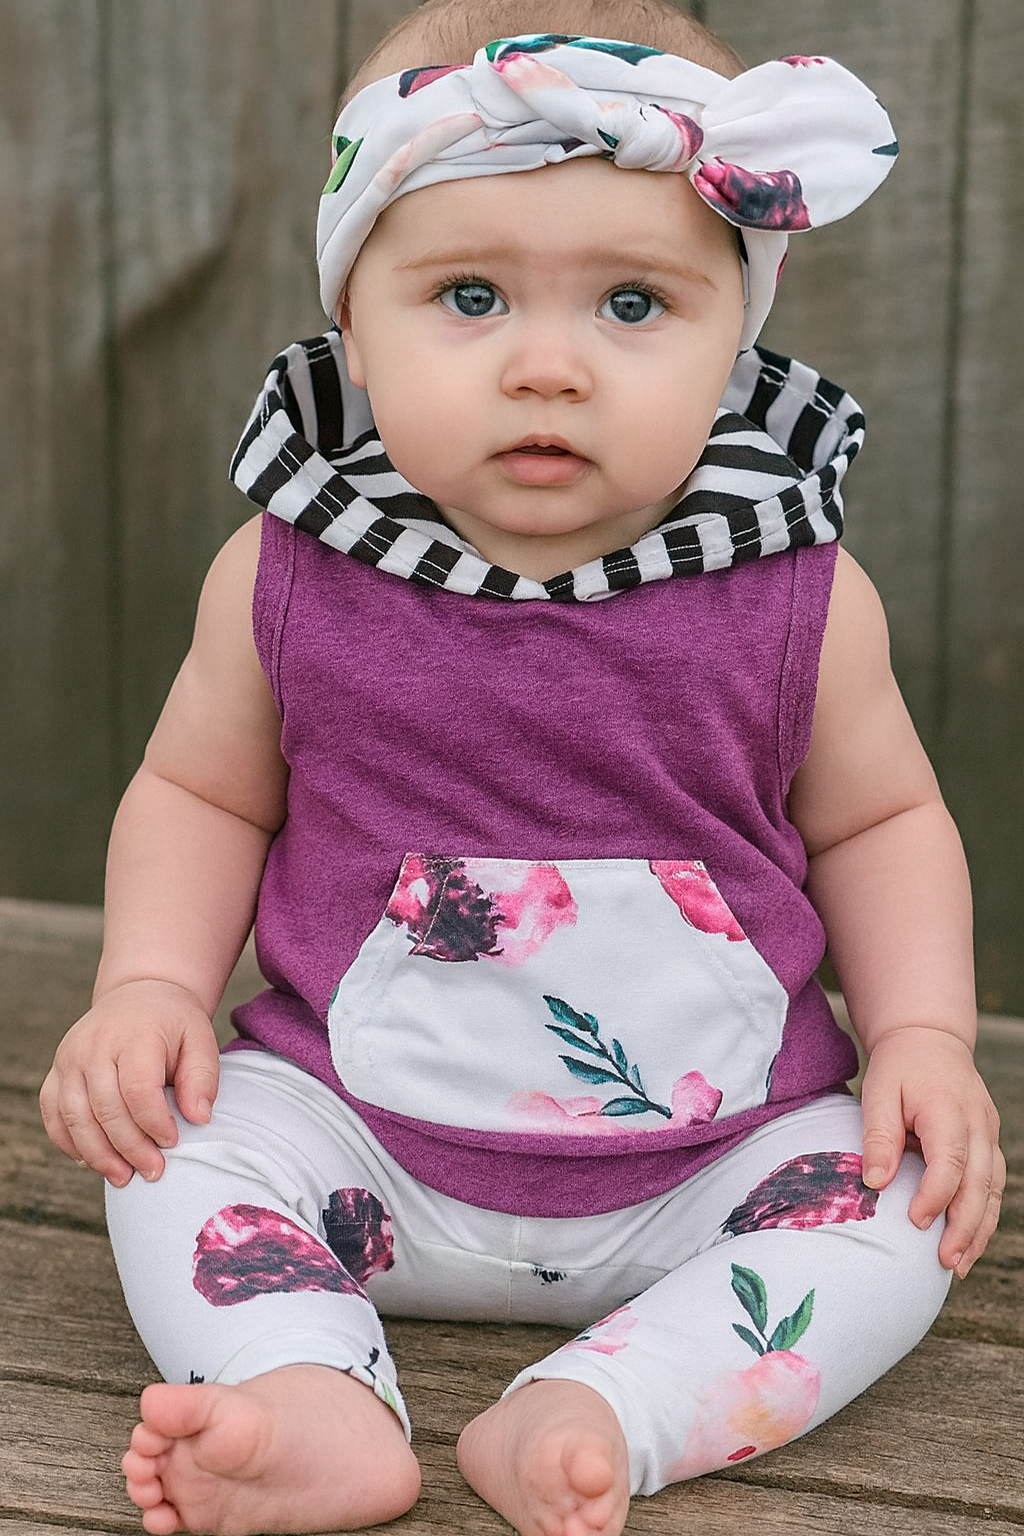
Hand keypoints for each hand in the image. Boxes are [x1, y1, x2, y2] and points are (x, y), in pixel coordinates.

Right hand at [39, 979, 219, 1185]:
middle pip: (105, 1109)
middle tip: (154, 1171)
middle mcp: (94, 1046)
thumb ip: (202, 1077)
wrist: (138, 995)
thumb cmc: (173, 1023)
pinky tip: (92, 1161)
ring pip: (74, 1117)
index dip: (154, 1123)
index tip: (173, 1142)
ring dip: (98, 1155)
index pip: (137, 1088)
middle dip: (130, 1148)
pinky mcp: (56, 1072)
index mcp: (134, 1035)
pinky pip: (53, 1115)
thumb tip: (198, 1119)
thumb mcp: (200, 1039)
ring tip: (124, 1177)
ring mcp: (69, 1059)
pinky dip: (69, 1143)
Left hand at [859, 1025, 1003, 1277]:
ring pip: (993, 1190)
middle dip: (964, 1227)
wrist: (929, 1038)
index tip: (915, 1222)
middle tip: (945, 1262)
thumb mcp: (878, 1090)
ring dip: (979, 1230)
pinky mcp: (988, 1144)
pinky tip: (967, 1243)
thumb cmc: (899, 1066)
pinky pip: (993, 1185)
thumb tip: (874, 1183)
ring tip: (957, 1265)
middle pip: (980, 1184)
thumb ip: (879, 1135)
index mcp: (949, 1110)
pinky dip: (983, 1216)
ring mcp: (989, 1135)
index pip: (950, 1162)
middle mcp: (978, 1125)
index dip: (935, 1196)